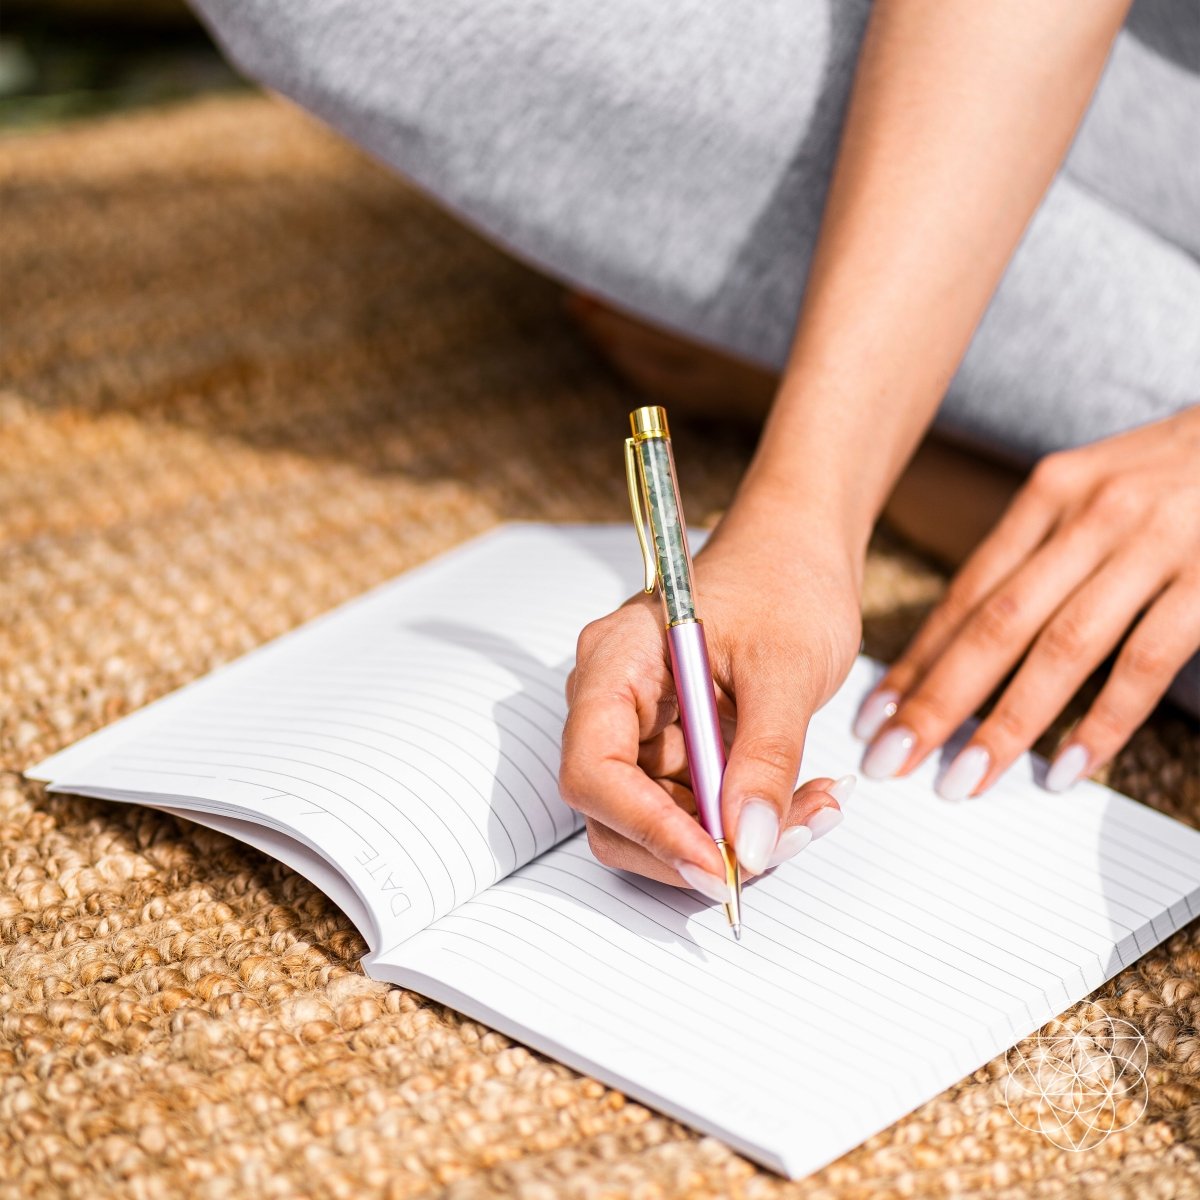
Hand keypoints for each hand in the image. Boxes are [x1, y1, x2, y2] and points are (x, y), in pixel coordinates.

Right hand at [560, 507, 861, 895]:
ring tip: (816, 811)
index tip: (718, 864)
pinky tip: (807, 798)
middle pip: (616, 811)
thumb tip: (752, 846)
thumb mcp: (786, 669)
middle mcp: (615, 700)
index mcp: (616, 662)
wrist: (800, 553)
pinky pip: (698, 807)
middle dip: (698, 845)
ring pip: (662, 821)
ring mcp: (644, 727)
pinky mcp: (678, 747)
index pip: (594, 767)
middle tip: (781, 846)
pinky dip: (750, 818)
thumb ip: (766, 759)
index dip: (647, 827)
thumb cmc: (785, 582)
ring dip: (736, 837)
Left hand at [855, 406, 1199, 797]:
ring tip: (962, 778)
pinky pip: (1144, 662)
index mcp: (1051, 493)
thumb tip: (968, 629)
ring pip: (1060, 648)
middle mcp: (1090, 516)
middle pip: (996, 623)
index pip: (968, 592)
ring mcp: (1152, 546)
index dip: (918, 658)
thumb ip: (1040, 548)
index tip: (876, 712)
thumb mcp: (1097, 487)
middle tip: (891, 756)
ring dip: (1005, 722)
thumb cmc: (1180, 469)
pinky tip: (1064, 768)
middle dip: (936, 699)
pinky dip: (1102, 722)